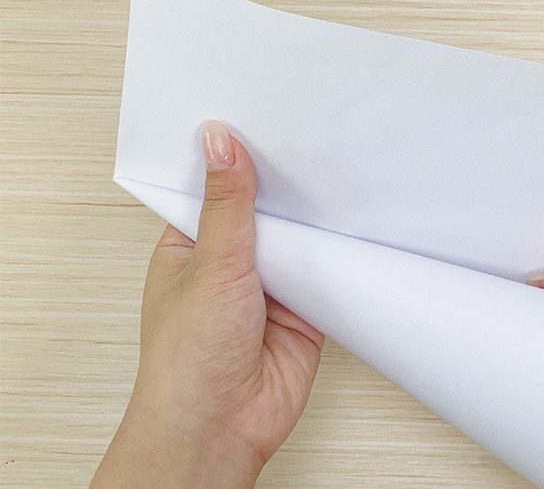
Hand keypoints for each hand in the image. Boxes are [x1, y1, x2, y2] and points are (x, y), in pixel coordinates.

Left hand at [91, 121, 324, 488]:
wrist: (221, 426)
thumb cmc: (187, 359)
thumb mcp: (211, 264)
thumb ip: (227, 205)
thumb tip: (221, 144)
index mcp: (191, 247)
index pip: (216, 190)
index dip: (236, 160)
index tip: (261, 122)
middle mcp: (230, 265)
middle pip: (265, 214)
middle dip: (286, 190)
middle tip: (312, 142)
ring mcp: (268, 289)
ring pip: (299, 243)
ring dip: (313, 226)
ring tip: (339, 177)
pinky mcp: (303, 312)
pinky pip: (325, 276)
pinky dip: (337, 261)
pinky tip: (352, 232)